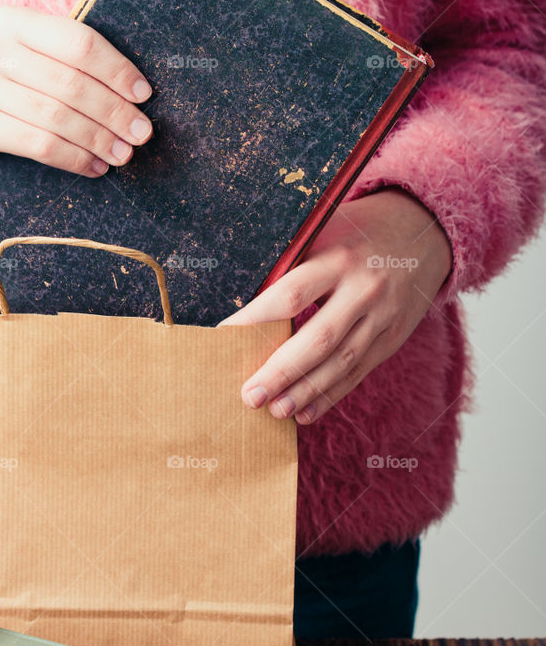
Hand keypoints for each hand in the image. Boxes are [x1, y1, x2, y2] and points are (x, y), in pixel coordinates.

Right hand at [0, 5, 153, 175]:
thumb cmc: (8, 79)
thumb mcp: (30, 53)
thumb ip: (70, 61)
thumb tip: (134, 94)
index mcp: (14, 20)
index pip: (78, 42)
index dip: (116, 69)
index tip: (144, 95)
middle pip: (70, 83)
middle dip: (113, 112)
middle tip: (140, 133)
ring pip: (56, 117)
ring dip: (98, 139)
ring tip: (123, 154)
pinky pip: (38, 144)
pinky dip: (73, 158)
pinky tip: (94, 167)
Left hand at [217, 187, 453, 423]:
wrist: (424, 233)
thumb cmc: (357, 232)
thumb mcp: (325, 234)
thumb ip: (292, 267)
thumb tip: (244, 308)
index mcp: (338, 259)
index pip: (289, 296)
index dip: (254, 321)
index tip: (222, 340)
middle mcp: (364, 290)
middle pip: (317, 340)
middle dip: (281, 372)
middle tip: (249, 396)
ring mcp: (383, 318)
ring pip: (341, 363)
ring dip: (305, 393)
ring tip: (275, 412)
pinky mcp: (393, 338)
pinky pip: (359, 373)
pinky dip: (330, 396)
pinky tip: (305, 413)